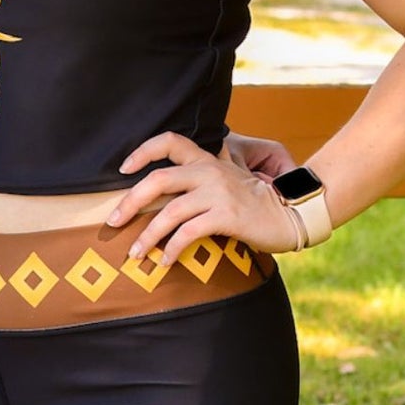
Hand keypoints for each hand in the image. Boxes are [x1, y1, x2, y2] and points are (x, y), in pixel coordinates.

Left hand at [107, 132, 301, 259]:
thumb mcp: (228, 183)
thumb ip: (201, 183)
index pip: (170, 142)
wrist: (291, 213)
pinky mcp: (226, 215)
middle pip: (157, 180)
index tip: (123, 169)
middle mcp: (209, 172)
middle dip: (129, 203)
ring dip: (147, 236)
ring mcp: (218, 193)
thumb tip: (166, 201)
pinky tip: (165, 262)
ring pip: (169, 212)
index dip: (143, 151)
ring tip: (135, 254)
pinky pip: (188, 233)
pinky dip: (172, 249)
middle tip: (113, 222)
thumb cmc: (256, 203)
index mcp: (207, 160)